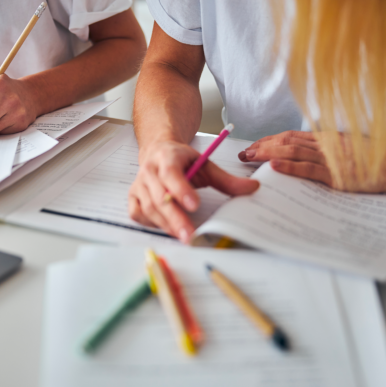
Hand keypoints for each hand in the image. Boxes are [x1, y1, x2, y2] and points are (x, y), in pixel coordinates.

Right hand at [129, 139, 259, 242]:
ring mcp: (139, 185)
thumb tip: (252, 188)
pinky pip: (138, 214)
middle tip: (190, 235)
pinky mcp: (133, 197)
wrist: (159, 151)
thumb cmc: (182, 159)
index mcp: (167, 158)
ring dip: (166, 225)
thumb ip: (226, 179)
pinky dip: (151, 223)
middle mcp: (149, 171)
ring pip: (149, 209)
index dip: (181, 190)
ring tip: (184, 236)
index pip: (171, 174)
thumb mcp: (205, 164)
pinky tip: (165, 227)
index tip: (194, 205)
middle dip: (175, 218)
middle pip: (159, 198)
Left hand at [238, 130, 385, 192]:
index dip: (269, 140)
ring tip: (250, 157)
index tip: (253, 145)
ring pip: (292, 152)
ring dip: (268, 154)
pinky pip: (309, 169)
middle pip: (286, 142)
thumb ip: (326, 152)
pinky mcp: (336, 174)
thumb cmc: (376, 160)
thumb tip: (305, 156)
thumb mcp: (346, 151)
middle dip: (261, 147)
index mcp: (327, 139)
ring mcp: (330, 159)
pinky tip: (275, 167)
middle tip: (243, 153)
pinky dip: (290, 167)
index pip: (291, 136)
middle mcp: (325, 145)